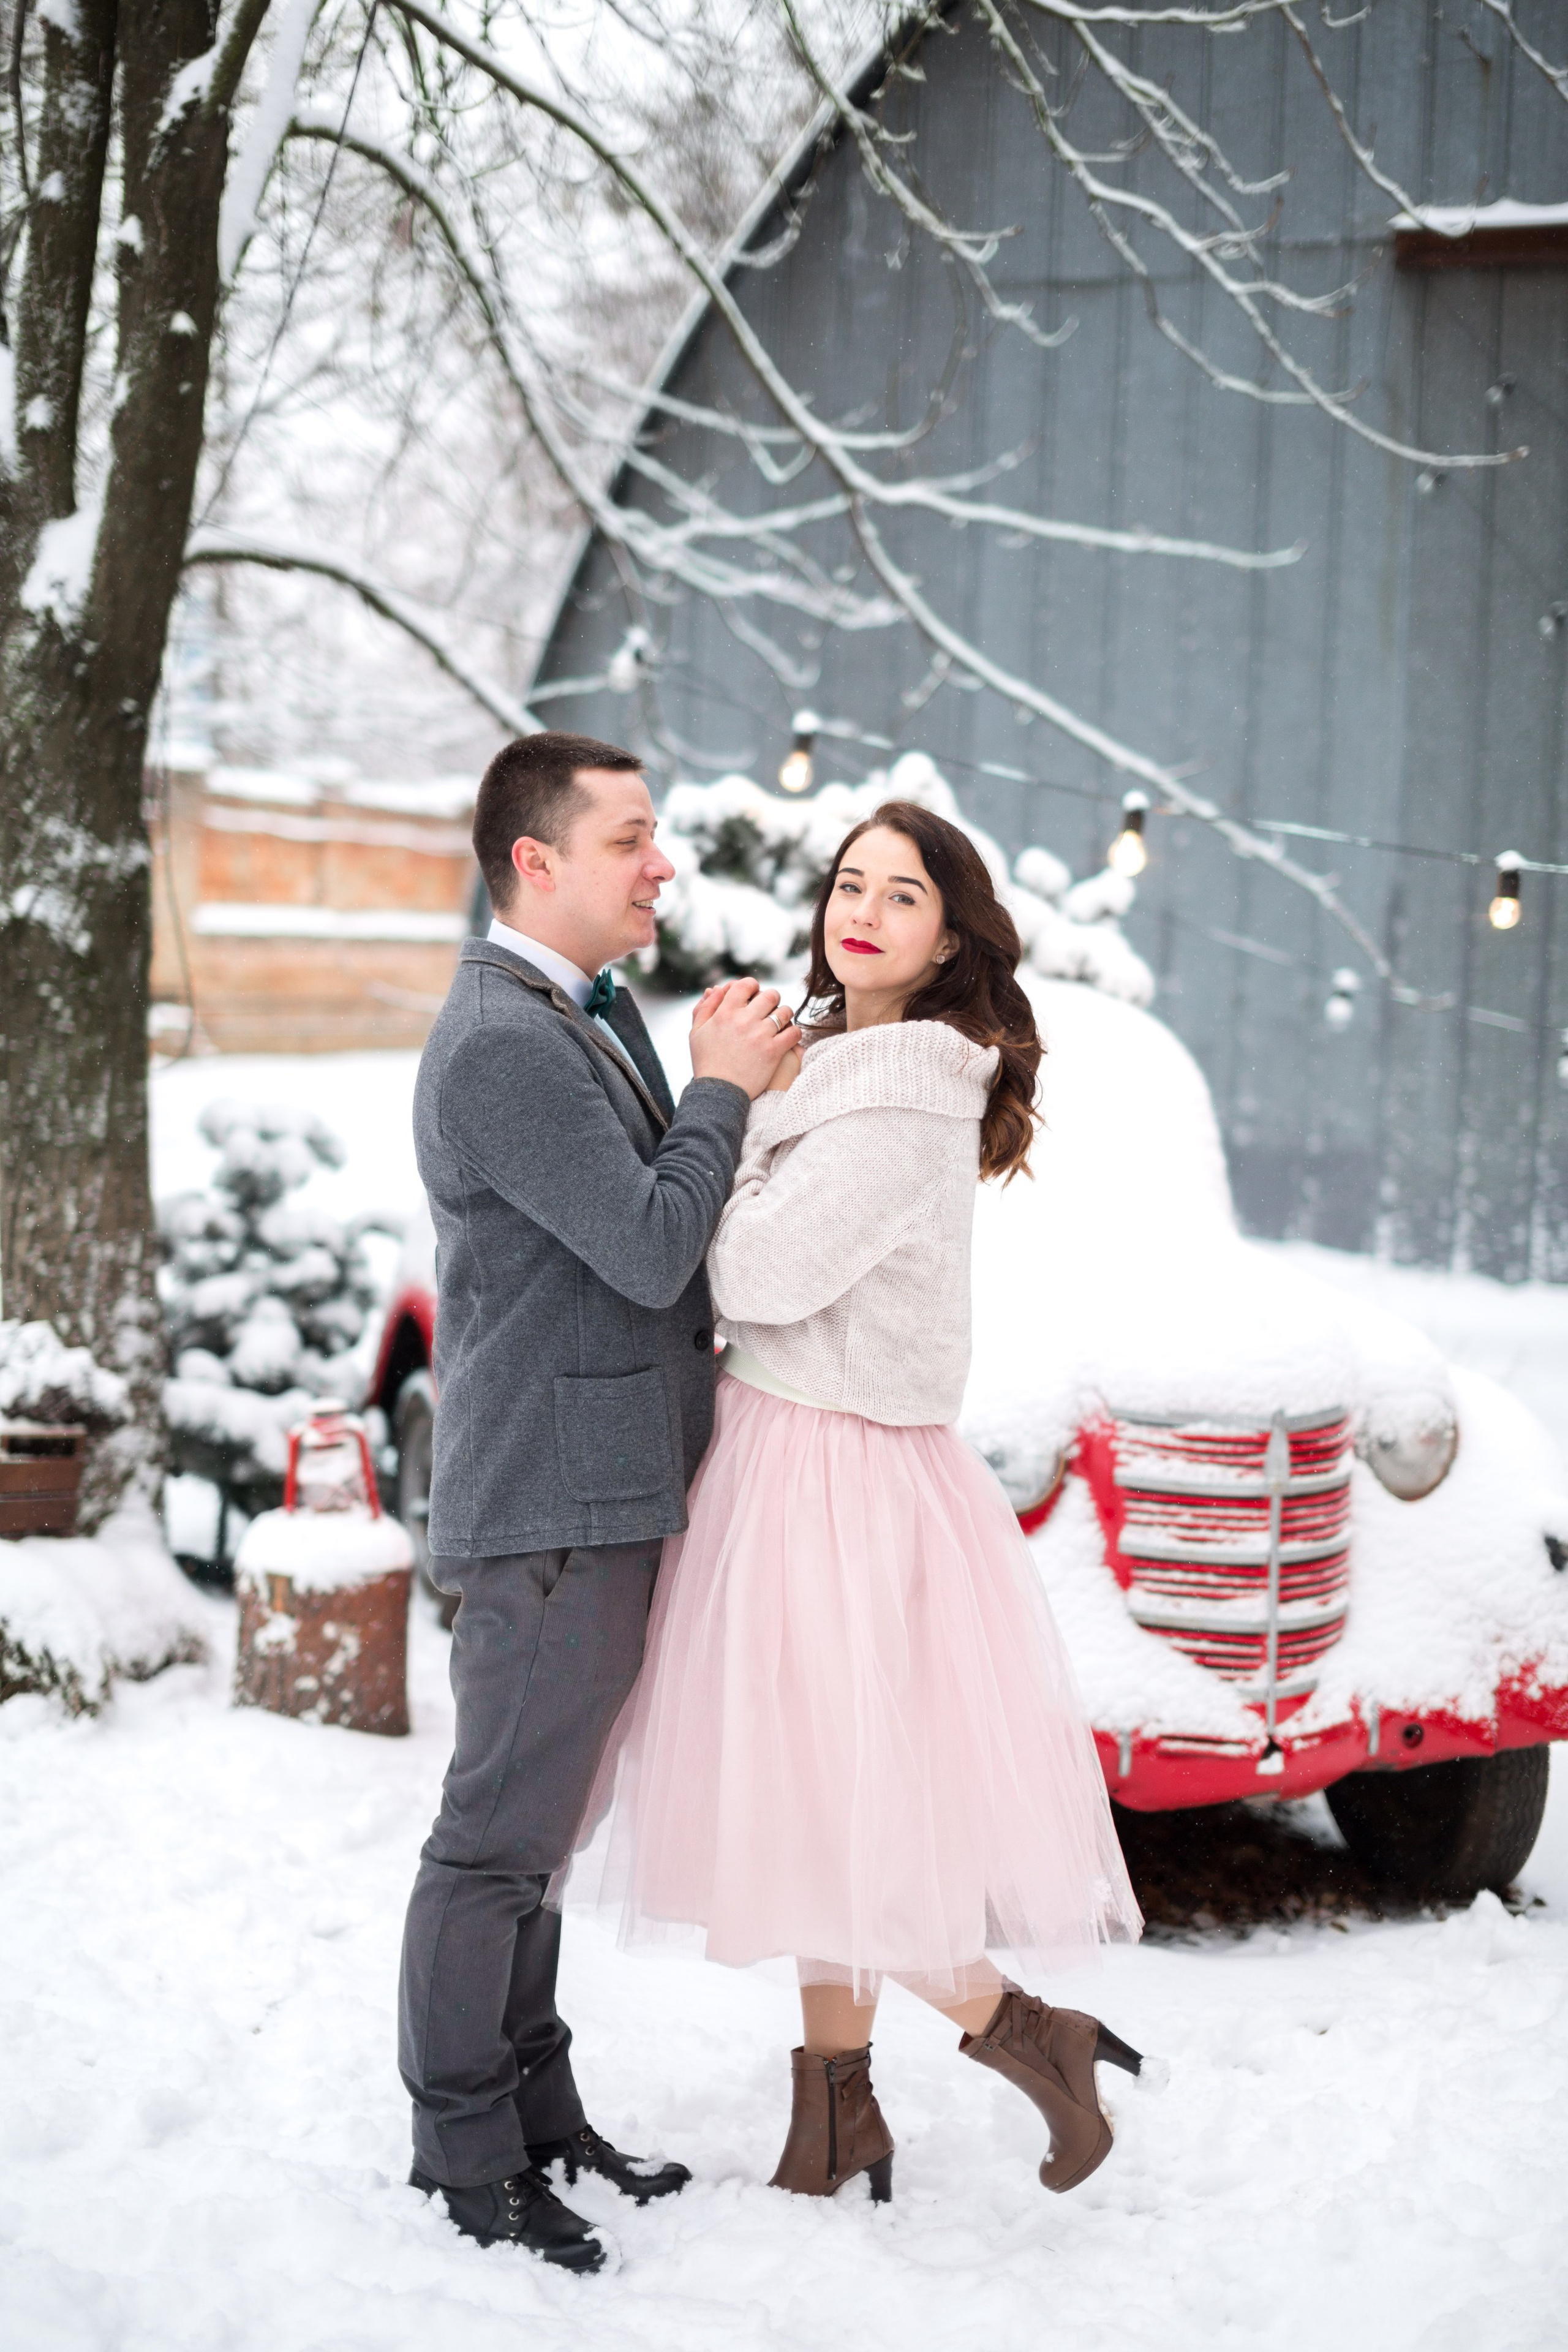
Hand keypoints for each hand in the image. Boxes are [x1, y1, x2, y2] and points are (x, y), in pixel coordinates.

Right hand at [689, 975, 801, 1098]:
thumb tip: (716, 989)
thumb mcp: (697, 1033)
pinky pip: (794, 1033)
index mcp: (725, 1013)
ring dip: (785, 1015)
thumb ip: (705, 1008)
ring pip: (785, 1012)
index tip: (754, 995)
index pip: (746, 984)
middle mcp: (744, 1020)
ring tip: (780, 1023)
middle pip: (770, 995)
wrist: (718, 1093)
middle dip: (772, 1000)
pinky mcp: (774, 1051)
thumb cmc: (706, 1063)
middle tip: (770, 1009)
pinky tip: (788, 1037)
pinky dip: (794, 1033)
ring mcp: (760, 1035)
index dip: (753, 986)